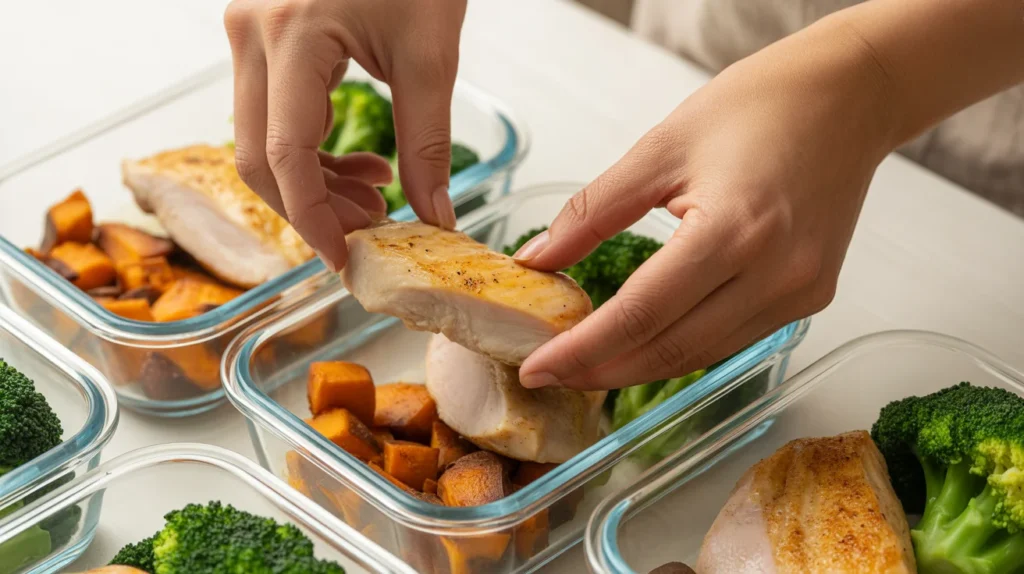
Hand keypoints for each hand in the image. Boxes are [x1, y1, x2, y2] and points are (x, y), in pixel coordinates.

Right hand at [224, 0, 466, 270]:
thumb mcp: (430, 52)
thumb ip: (429, 141)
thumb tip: (435, 216)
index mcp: (291, 35)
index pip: (285, 155)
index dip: (313, 219)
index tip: (344, 260)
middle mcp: (251, 35)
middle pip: (259, 158)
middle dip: (314, 207)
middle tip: (372, 227)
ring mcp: (248, 33)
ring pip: (263, 140)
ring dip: (315, 182)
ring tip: (379, 195)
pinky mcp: (261, 38)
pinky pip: (272, 114)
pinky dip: (313, 150)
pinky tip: (364, 162)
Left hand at [515, 17, 897, 390]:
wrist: (849, 96)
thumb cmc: (759, 106)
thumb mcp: (658, 149)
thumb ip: (591, 213)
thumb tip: (537, 261)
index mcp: (733, 231)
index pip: (640, 314)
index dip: (582, 349)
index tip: (537, 367)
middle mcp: (775, 275)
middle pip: (671, 349)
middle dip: (603, 369)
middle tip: (551, 372)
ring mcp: (799, 293)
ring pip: (702, 354)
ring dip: (641, 365)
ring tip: (587, 362)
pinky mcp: (811, 297)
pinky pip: (734, 338)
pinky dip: (683, 346)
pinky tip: (645, 340)